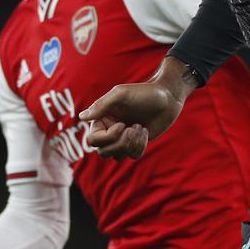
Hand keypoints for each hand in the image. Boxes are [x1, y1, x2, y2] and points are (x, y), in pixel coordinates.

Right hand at [77, 58, 195, 159]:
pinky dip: (140, 147)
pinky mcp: (136, 143)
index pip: (93, 140)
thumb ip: (101, 105)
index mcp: (103, 118)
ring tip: (140, 128)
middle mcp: (110, 129)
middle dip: (120, 143)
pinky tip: (145, 132)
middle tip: (133, 128)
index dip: (107, 137)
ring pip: (117, 157)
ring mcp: (123, 138)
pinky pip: (132, 156)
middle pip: (103, 152)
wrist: (167, 98)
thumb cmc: (144, 93)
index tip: (122, 124)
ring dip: (131, 145)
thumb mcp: (121, 94)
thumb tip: (81, 117)